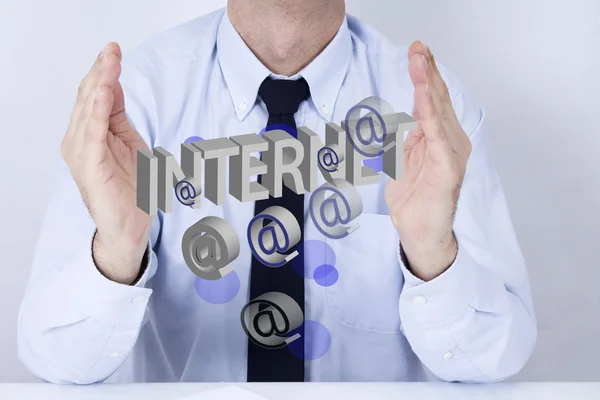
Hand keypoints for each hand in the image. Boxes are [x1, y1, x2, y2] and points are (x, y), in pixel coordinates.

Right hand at [61, 43, 153, 284]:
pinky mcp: (89, 166)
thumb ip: (118, 115)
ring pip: (88, 111)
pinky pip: (92, 134)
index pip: (94, 95)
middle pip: (88, 98)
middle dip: (101, 72)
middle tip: (112, 50)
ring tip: (108, 64)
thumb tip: (112, 84)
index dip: (104, 71)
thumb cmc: (131, 187)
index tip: (114, 50)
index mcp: (90, 133)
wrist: (131, 224)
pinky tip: (103, 94)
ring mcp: (82, 153)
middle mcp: (80, 140)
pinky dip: (97, 113)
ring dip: (99, 85)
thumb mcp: (130, 141)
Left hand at [384, 41, 471, 280]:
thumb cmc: (414, 200)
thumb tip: (405, 119)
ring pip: (439, 111)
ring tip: (420, 60)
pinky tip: (424, 95)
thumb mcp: (404, 161)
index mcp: (438, 138)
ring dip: (428, 84)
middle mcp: (450, 141)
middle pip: (438, 98)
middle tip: (417, 46)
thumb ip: (408, 138)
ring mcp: (451, 154)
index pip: (432, 100)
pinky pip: (438, 135)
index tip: (416, 51)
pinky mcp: (448, 168)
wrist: (419, 233)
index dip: (425, 75)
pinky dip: (431, 113)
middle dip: (427, 70)